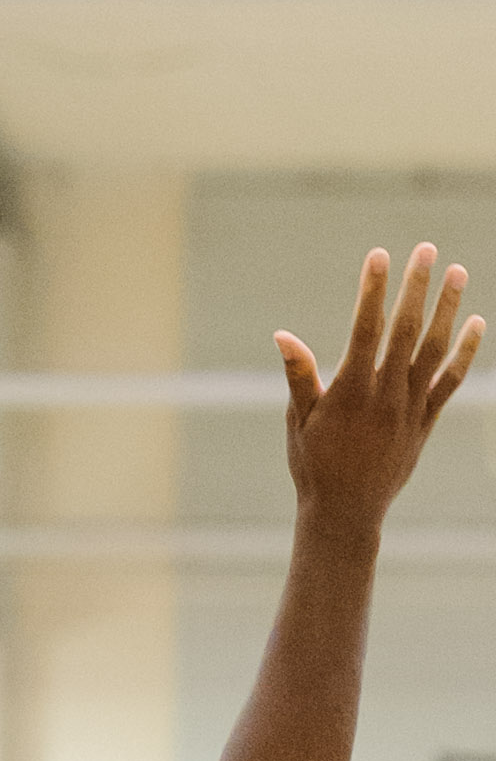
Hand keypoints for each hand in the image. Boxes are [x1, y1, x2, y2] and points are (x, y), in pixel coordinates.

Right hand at [274, 244, 481, 532]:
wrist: (346, 511)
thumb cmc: (314, 465)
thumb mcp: (298, 421)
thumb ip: (299, 375)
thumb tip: (284, 336)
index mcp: (350, 390)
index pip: (365, 328)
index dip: (373, 289)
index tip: (379, 255)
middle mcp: (386, 394)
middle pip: (406, 329)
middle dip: (416, 286)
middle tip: (425, 249)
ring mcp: (411, 407)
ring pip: (435, 348)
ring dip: (448, 308)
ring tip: (457, 272)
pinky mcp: (426, 420)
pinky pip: (451, 380)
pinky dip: (466, 351)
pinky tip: (476, 323)